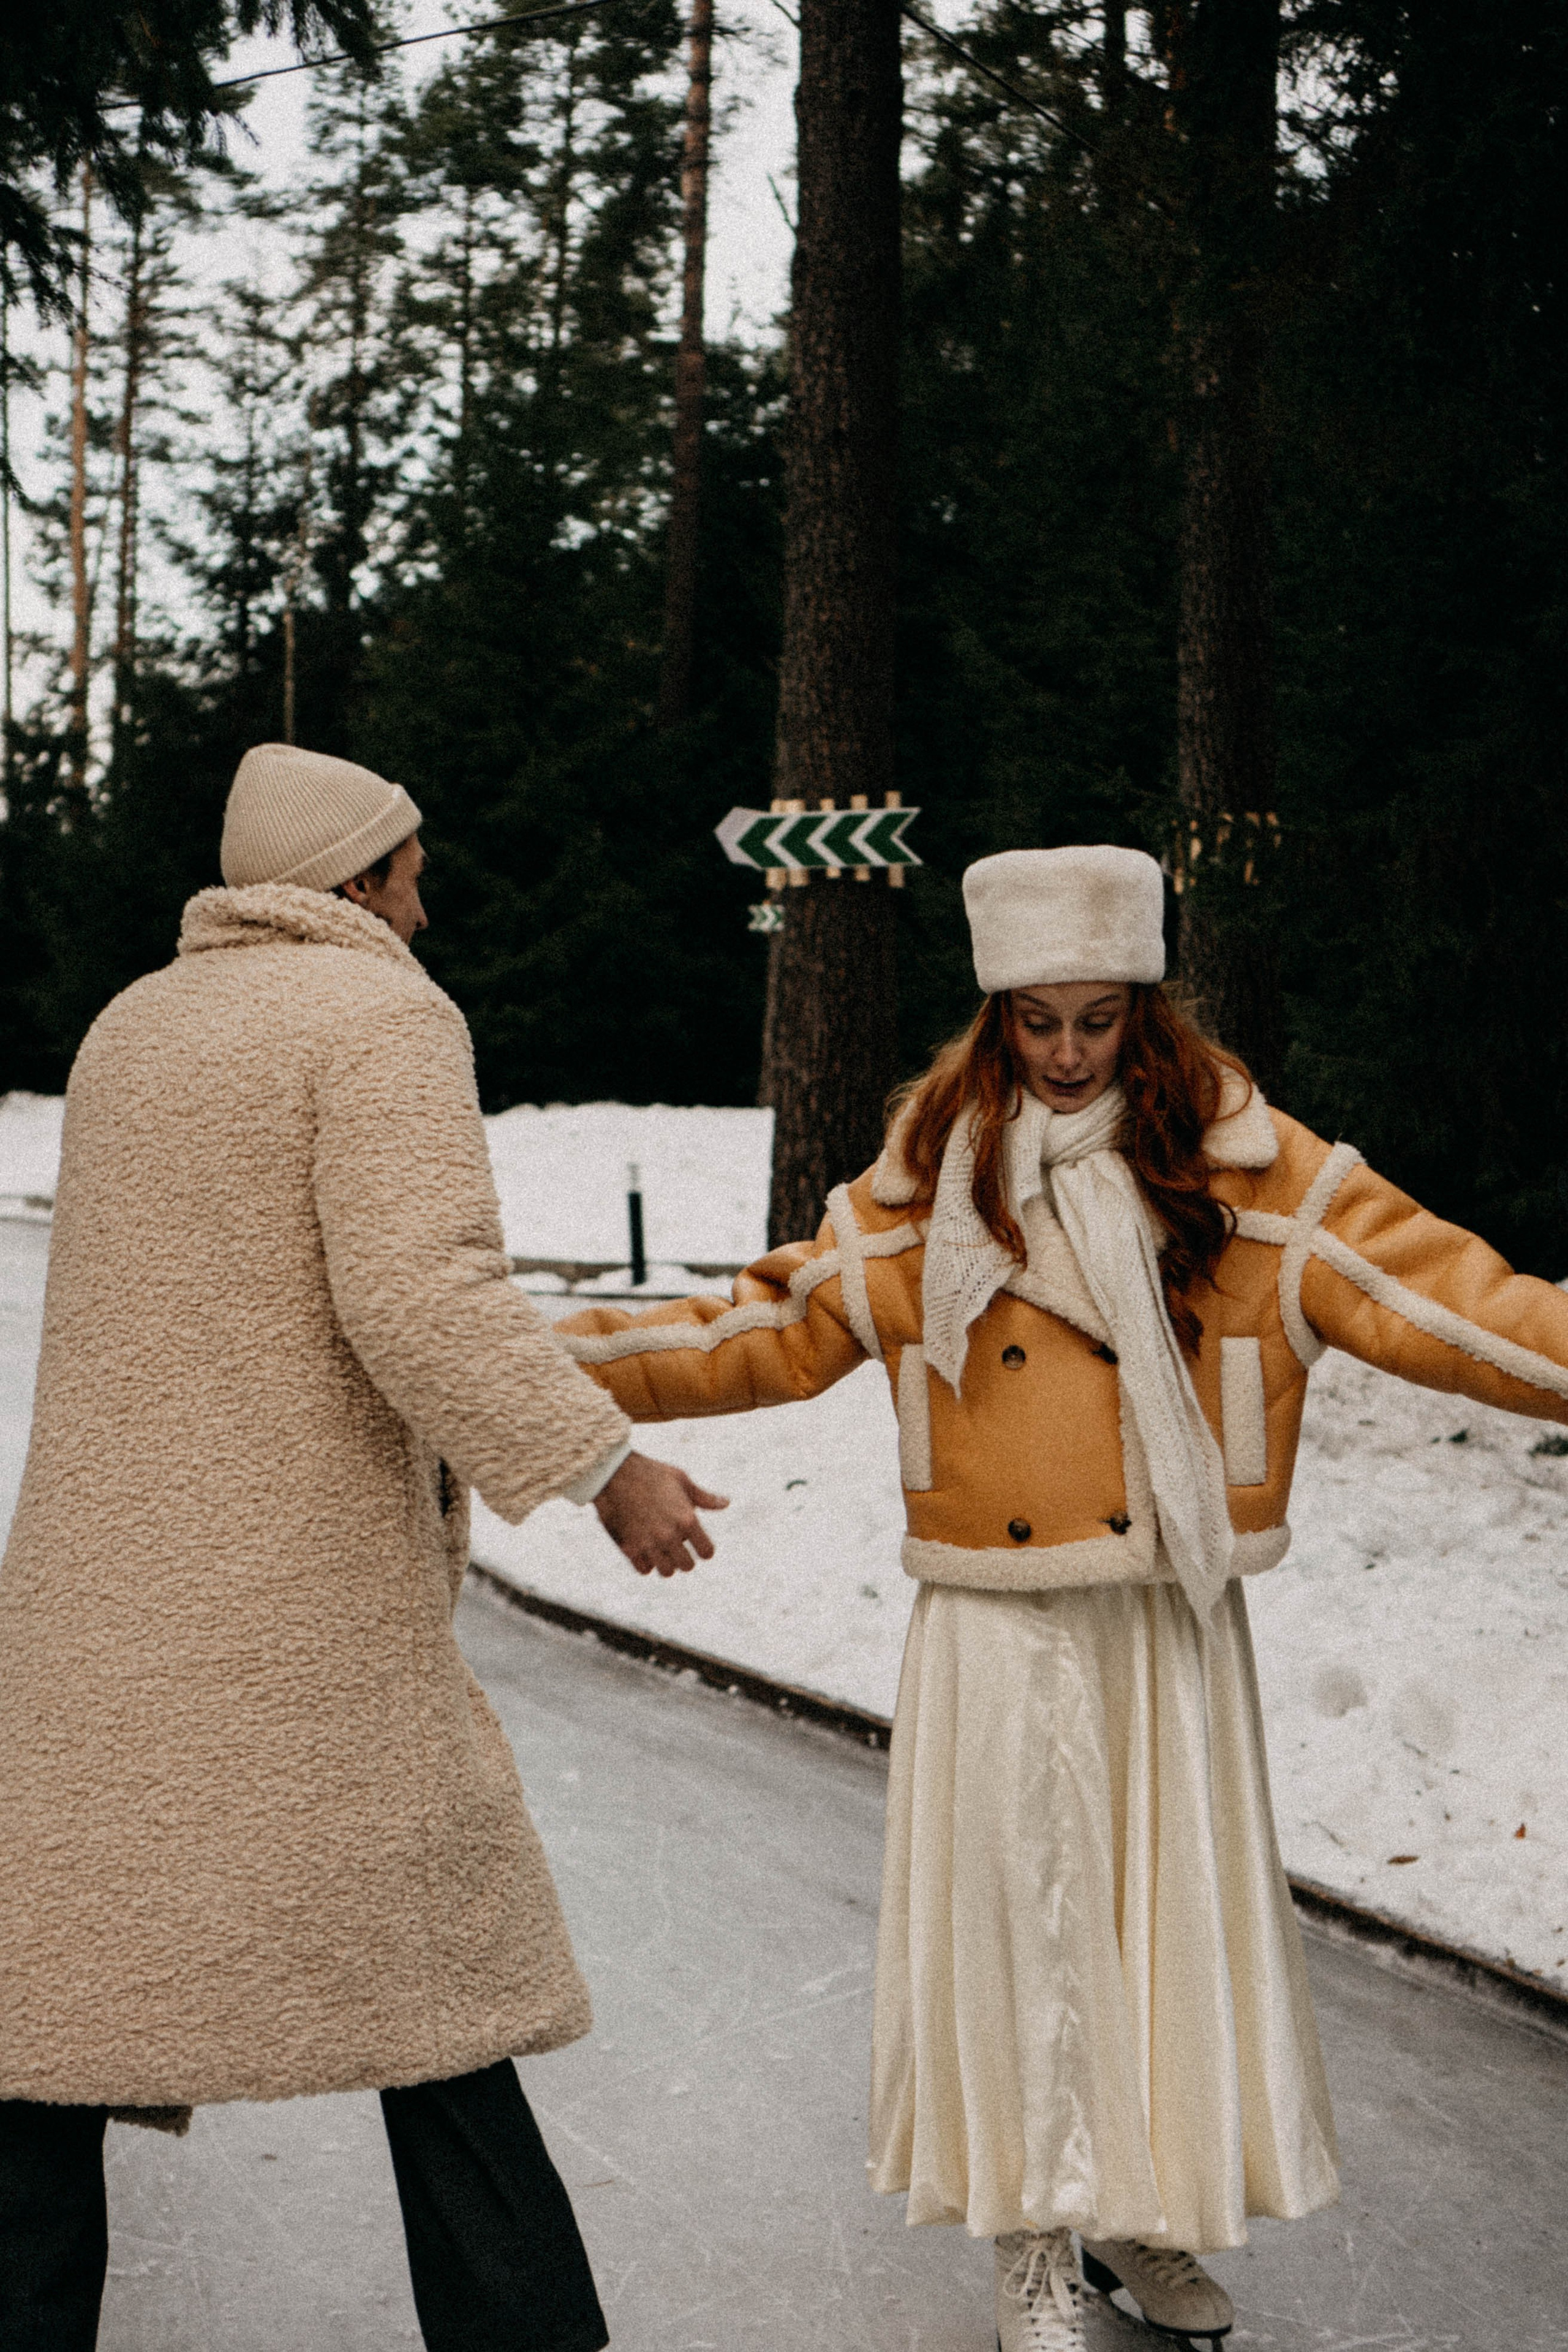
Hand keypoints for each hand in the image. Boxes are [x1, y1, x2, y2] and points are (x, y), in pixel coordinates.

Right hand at [593, 1450, 728, 1577]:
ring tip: (661, 1549)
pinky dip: (646, 1563)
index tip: (698, 1544)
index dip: (704, 1549)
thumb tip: (726, 1503)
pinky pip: (644, 1570)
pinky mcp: (629, 1548)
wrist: (613, 1473)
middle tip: (678, 1546)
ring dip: (666, 1563)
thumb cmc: (650, 1472)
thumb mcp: (681, 1480)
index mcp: (687, 1519)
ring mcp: (649, 1544)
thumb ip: (704, 1498)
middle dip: (685, 1557)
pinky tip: (645, 1549)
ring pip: (666, 1572)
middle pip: (687, 1566)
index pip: (706, 1552)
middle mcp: (670, 1536)